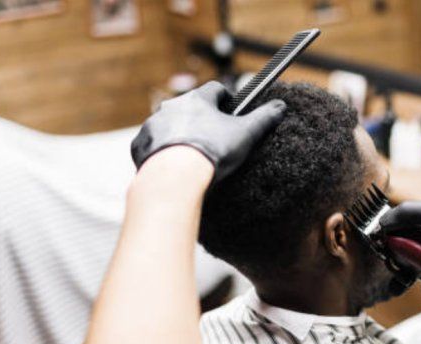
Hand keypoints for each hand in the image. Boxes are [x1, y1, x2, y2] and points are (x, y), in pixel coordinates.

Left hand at [131, 81, 285, 181]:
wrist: (175, 176)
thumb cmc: (212, 152)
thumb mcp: (246, 134)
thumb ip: (264, 118)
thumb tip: (281, 106)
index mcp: (199, 100)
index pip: (215, 90)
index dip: (225, 99)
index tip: (231, 110)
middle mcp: (172, 107)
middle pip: (190, 108)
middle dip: (201, 119)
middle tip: (212, 138)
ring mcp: (153, 125)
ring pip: (169, 126)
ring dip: (179, 135)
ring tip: (191, 156)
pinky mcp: (140, 144)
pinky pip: (151, 144)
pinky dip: (160, 152)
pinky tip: (172, 166)